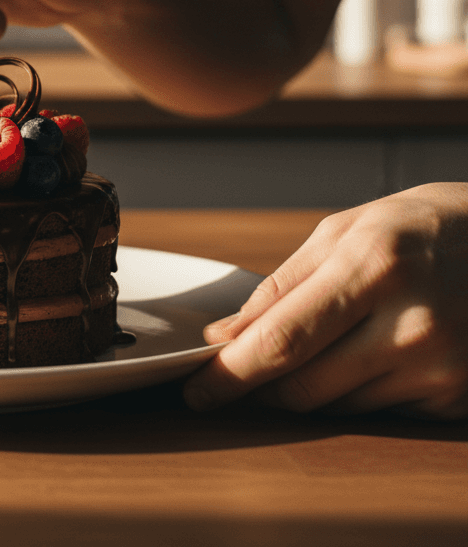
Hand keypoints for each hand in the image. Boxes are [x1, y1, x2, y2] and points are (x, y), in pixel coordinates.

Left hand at [183, 184, 467, 418]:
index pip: (283, 342)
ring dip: (308, 385)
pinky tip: (370, 351)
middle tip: (238, 371)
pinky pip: (377, 411)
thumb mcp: (345, 231)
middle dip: (260, 385)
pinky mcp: (457, 397)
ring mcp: (441, 368)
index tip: (197, 392)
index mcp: (372, 268)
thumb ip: (281, 287)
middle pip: (303, 387)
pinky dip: (354, 390)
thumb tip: (226, 337)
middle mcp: (410, 325)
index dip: (231, 375)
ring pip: (336, 406)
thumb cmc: (420, 227)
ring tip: (323, 340)